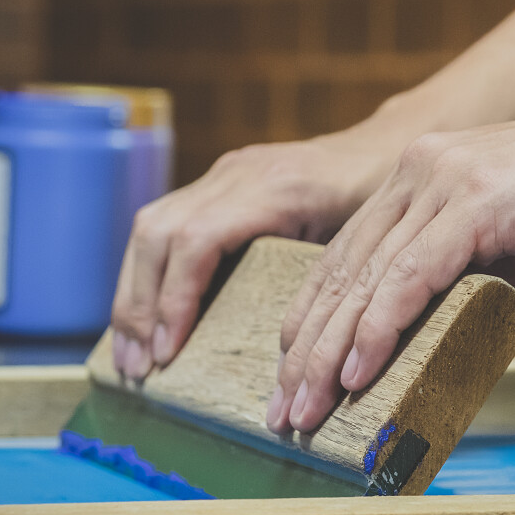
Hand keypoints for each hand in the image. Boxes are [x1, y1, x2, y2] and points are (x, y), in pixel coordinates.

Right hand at [109, 129, 392, 380]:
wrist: (382, 146)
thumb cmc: (381, 200)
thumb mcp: (367, 239)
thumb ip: (330, 281)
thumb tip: (300, 351)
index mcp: (274, 188)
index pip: (196, 241)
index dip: (174, 300)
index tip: (166, 354)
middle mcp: (236, 175)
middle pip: (157, 232)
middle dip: (139, 305)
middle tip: (138, 367)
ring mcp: (222, 175)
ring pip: (150, 227)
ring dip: (132, 293)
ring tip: (132, 354)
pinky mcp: (216, 184)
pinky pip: (163, 224)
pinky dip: (146, 274)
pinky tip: (146, 316)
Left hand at [267, 105, 514, 432]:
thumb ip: (467, 293)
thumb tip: (430, 351)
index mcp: (419, 183)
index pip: (346, 263)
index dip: (312, 327)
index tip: (294, 383)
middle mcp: (418, 174)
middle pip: (341, 273)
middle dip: (305, 352)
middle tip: (283, 415)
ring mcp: (446, 180)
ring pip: (367, 276)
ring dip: (331, 352)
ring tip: (307, 410)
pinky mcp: (480, 197)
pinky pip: (415, 271)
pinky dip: (382, 325)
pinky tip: (357, 371)